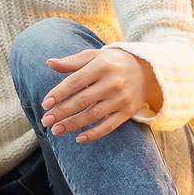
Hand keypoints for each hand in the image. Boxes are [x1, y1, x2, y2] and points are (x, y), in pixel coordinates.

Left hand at [39, 47, 161, 143]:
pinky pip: (109, 126)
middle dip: (62, 112)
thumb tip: (50, 63)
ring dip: (73, 125)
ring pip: (94, 115)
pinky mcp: (127, 112)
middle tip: (45, 121)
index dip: (59, 93)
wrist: (148, 71)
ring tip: (56, 130)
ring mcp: (121, 99)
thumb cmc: (113, 62)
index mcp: (101, 66)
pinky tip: (79, 138)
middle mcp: (112, 83)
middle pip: (82, 100)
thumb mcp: (94, 56)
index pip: (75, 81)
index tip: (45, 104)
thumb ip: (72, 61)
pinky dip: (94, 134)